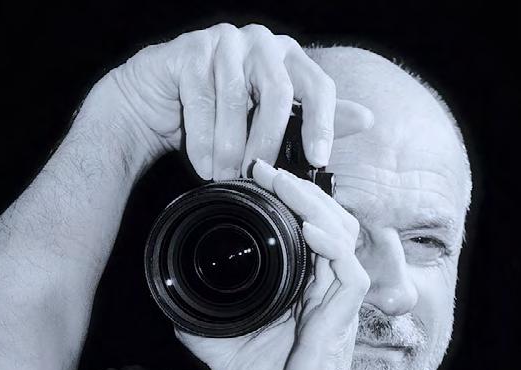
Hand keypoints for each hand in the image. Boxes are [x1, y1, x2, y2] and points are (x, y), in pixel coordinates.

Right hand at [107, 23, 372, 178]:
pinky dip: (202, 139)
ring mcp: (224, 40)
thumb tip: (366, 118)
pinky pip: (201, 98)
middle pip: (277, 91)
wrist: (154, 108)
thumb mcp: (268, 124)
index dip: (322, 123)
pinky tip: (203, 164)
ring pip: (234, 98)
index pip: (317, 85)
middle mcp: (260, 42)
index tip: (319, 160)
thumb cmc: (217, 117)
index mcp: (288, 58)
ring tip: (225, 177)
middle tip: (260, 176)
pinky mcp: (189, 49)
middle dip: (269, 141)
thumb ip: (311, 119)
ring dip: (230, 146)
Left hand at [176, 160, 369, 369]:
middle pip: (327, 224)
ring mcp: (336, 309)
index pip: (306, 234)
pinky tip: (310, 227)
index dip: (288, 202)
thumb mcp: (225, 354)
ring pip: (343, 239)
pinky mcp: (342, 326)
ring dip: (314, 206)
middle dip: (299, 191)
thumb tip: (173, 306)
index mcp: (304, 295)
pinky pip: (350, 275)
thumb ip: (206, 327)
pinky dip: (333, 247)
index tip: (254, 176)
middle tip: (265, 167)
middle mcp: (325, 295)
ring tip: (282, 182)